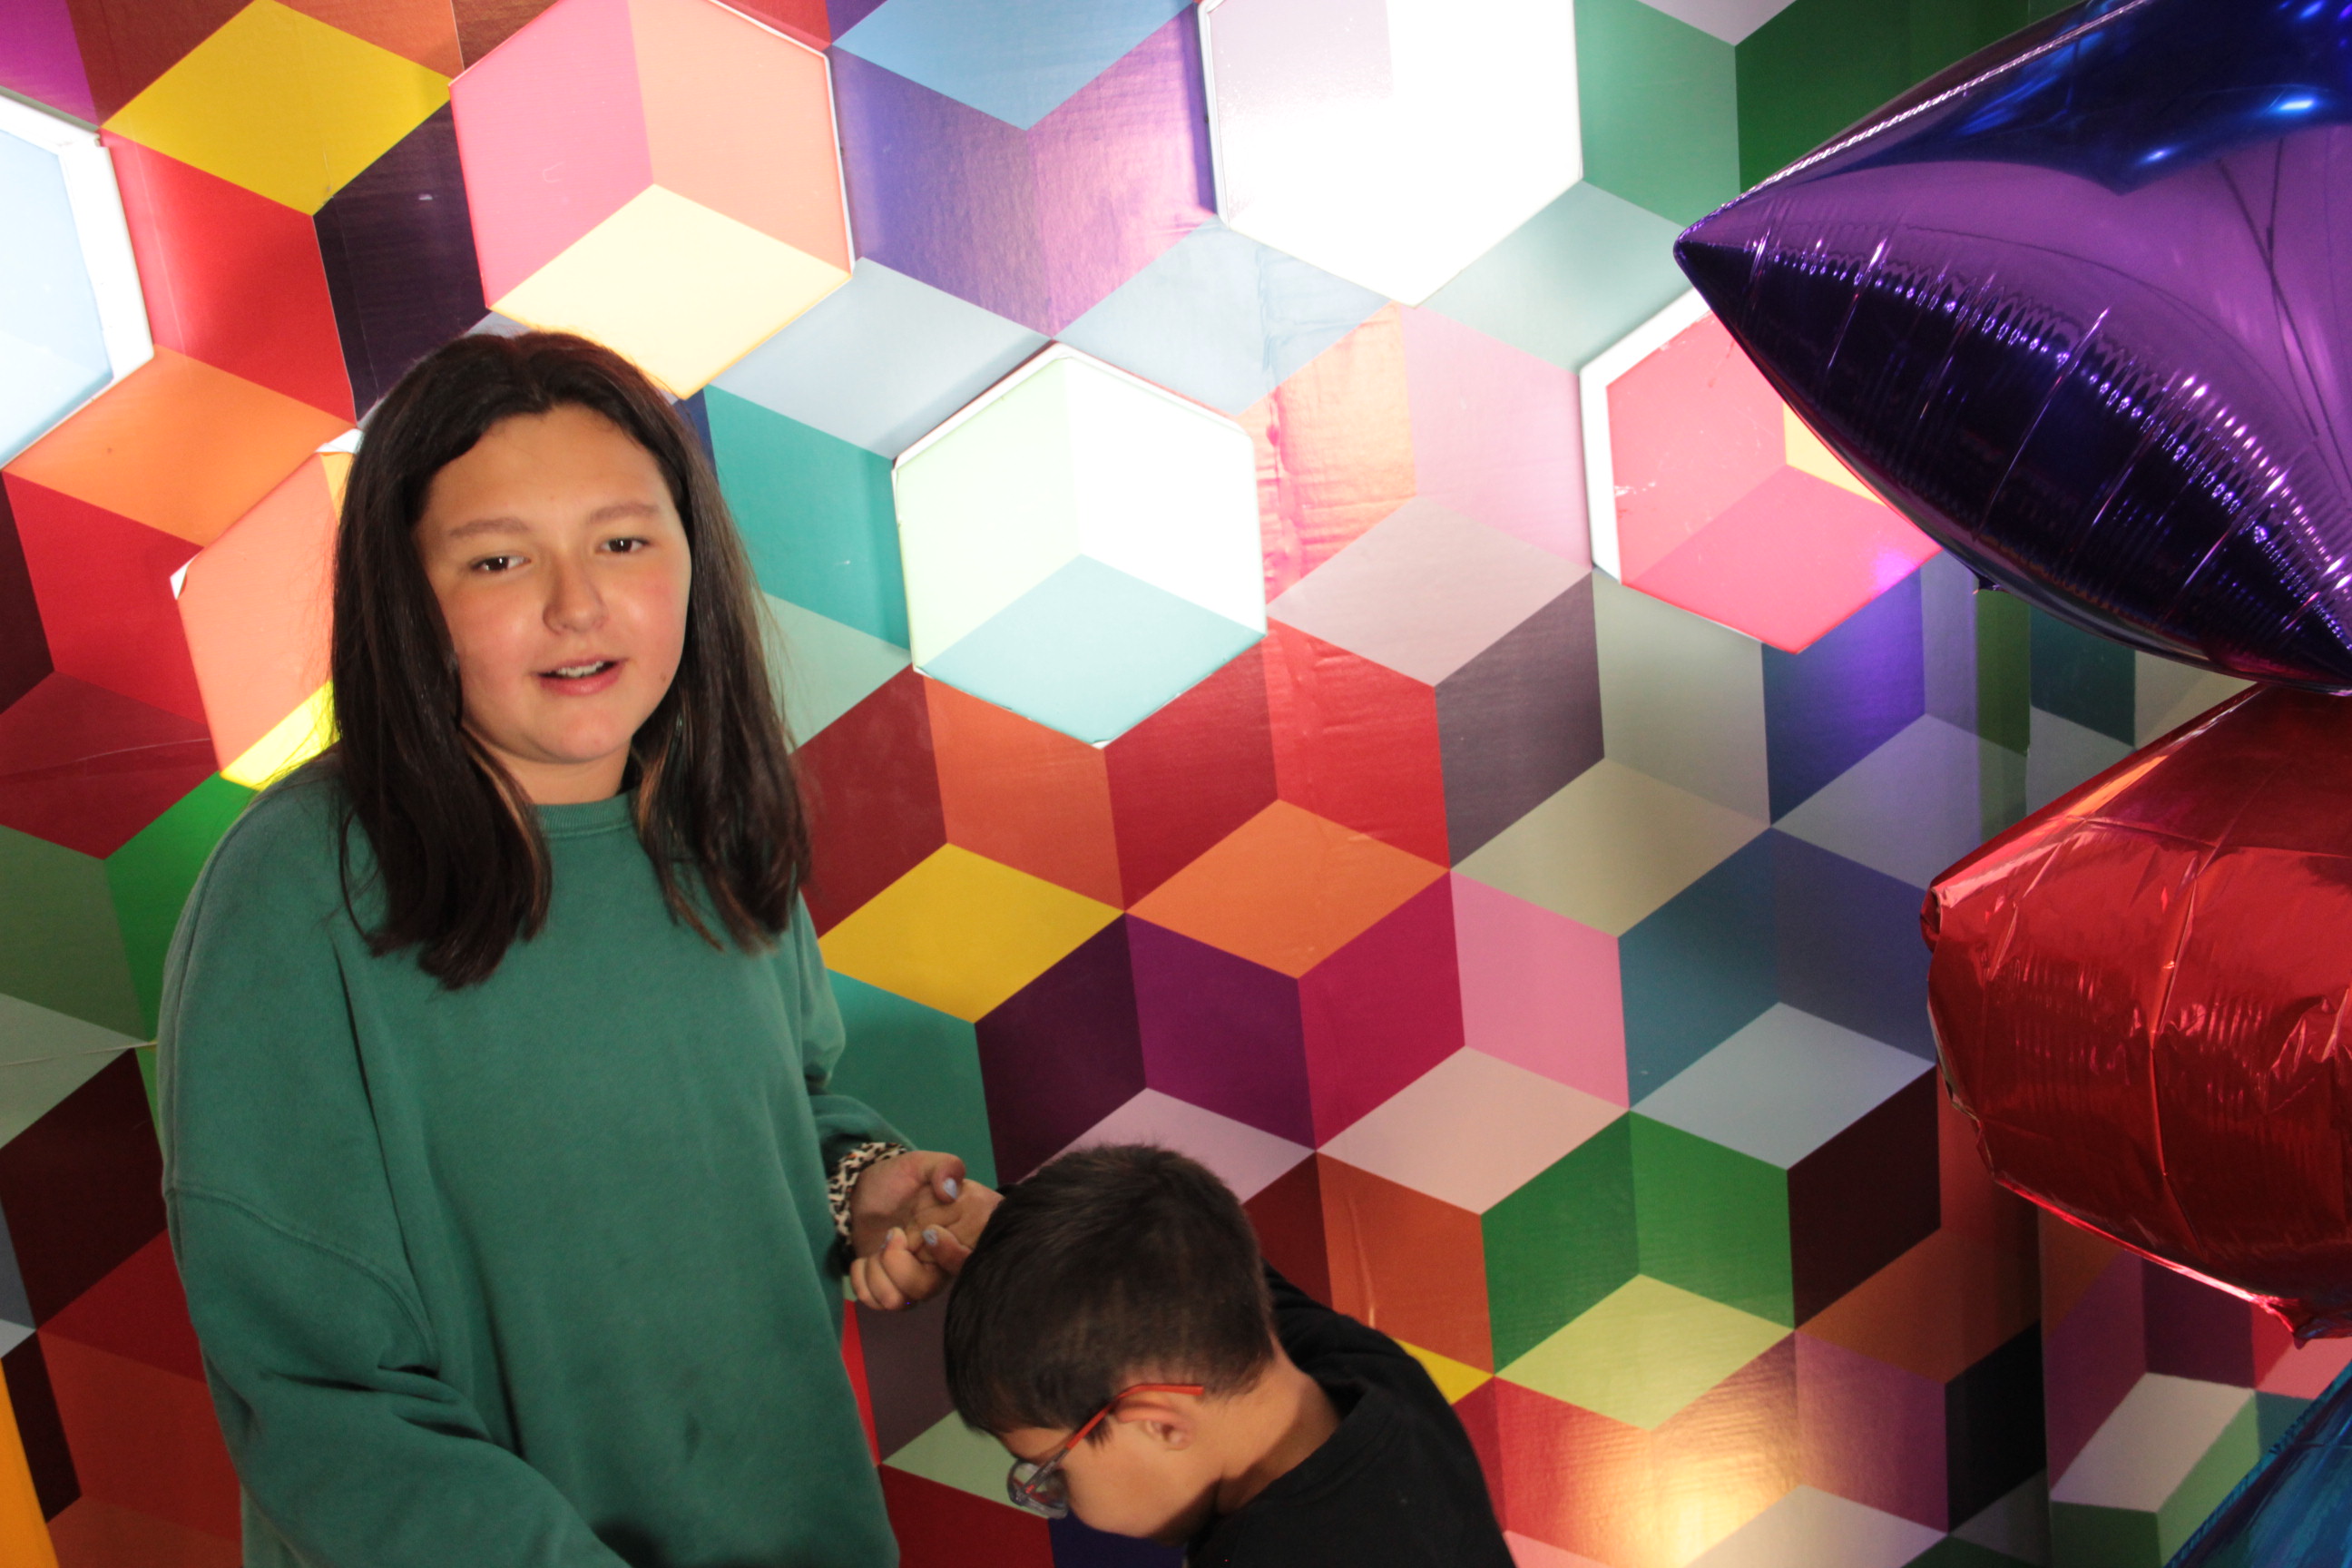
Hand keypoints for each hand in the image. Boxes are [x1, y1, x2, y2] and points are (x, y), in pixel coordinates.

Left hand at [846, 1151, 998, 1310]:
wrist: (865, 1191)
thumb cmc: (899, 1179)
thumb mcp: (922, 1163)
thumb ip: (944, 1167)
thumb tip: (950, 1190)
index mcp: (953, 1240)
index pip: (963, 1265)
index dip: (947, 1254)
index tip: (929, 1230)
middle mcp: (935, 1268)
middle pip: (923, 1291)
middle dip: (898, 1262)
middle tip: (892, 1233)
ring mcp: (909, 1281)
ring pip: (895, 1301)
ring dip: (877, 1270)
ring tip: (878, 1246)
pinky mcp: (885, 1287)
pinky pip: (873, 1301)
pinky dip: (862, 1280)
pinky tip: (865, 1258)